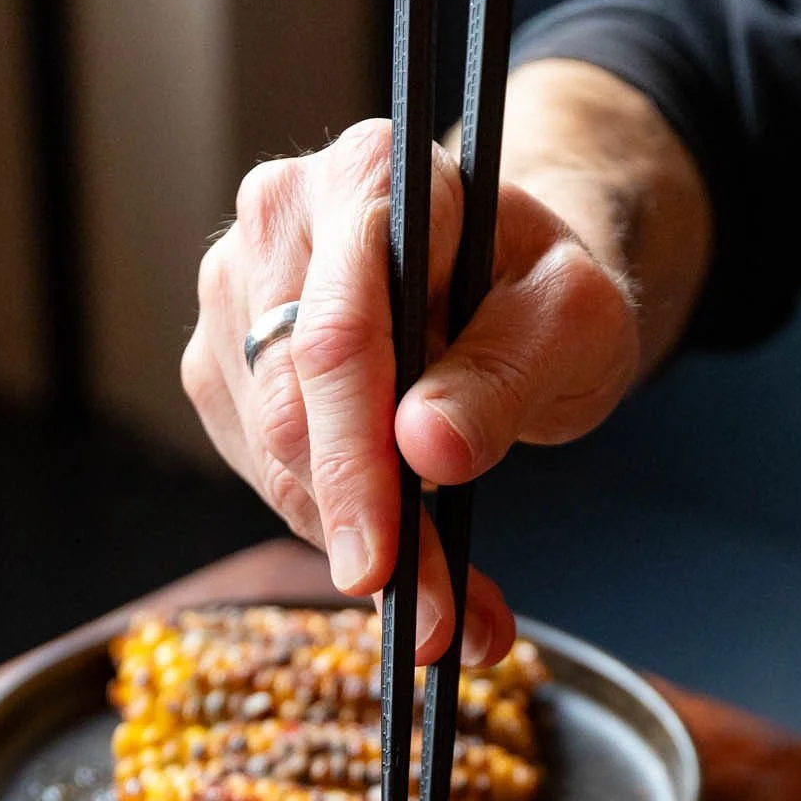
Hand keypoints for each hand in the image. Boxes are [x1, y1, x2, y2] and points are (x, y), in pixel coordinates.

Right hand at [181, 117, 640, 667]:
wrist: (507, 276)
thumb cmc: (541, 286)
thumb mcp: (576, 318)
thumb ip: (510, 371)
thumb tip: (426, 446)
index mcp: (368, 178)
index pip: (336, 340)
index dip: (354, 466)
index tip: (382, 568)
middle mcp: (278, 221)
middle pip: (291, 410)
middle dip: (365, 532)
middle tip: (448, 623)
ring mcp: (235, 295)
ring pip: (269, 458)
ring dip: (355, 547)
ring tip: (452, 607)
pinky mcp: (224, 367)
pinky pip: (264, 475)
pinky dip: (334, 532)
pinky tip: (401, 555)